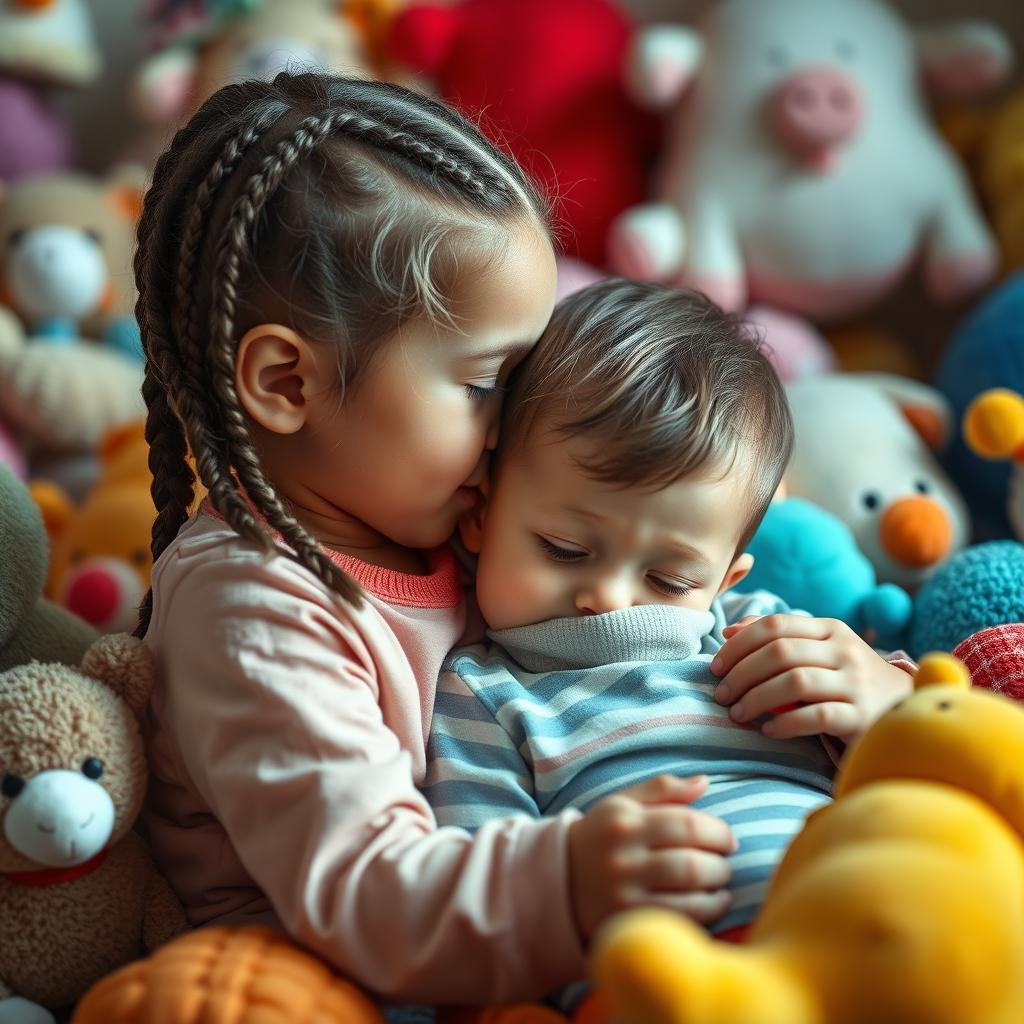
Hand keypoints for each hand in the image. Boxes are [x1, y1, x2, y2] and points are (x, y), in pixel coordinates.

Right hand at [567, 774, 735, 941]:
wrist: (560, 881)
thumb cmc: (601, 836)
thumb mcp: (622, 804)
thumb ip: (662, 789)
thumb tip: (704, 781)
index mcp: (625, 822)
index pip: (686, 823)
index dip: (718, 831)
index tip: (728, 838)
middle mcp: (623, 858)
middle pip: (692, 861)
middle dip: (721, 862)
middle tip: (725, 861)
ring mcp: (625, 893)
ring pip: (689, 890)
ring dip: (718, 885)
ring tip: (720, 881)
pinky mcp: (629, 921)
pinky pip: (682, 917)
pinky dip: (709, 910)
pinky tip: (714, 902)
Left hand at [711, 614, 912, 743]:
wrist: (907, 710)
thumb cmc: (849, 680)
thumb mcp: (821, 651)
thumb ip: (779, 638)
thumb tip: (728, 631)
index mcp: (830, 629)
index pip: (775, 625)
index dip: (739, 644)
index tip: (716, 666)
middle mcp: (845, 650)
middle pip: (780, 652)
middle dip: (741, 673)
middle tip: (722, 695)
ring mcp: (857, 683)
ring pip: (795, 682)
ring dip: (757, 698)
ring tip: (738, 714)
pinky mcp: (863, 717)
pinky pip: (816, 717)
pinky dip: (785, 724)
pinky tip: (768, 731)